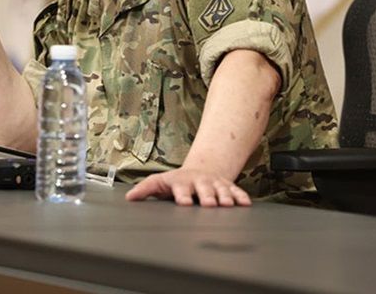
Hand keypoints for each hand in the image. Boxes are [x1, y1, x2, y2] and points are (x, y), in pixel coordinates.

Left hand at [124, 167, 251, 206]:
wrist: (200, 170)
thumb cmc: (177, 182)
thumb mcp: (160, 183)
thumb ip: (146, 189)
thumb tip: (129, 197)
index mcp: (182, 182)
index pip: (181, 189)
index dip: (182, 195)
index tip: (184, 203)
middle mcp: (199, 182)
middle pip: (203, 189)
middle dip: (207, 196)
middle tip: (209, 204)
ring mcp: (215, 183)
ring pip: (221, 190)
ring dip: (225, 197)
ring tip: (227, 205)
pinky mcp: (227, 186)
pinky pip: (236, 191)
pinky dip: (241, 197)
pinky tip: (245, 204)